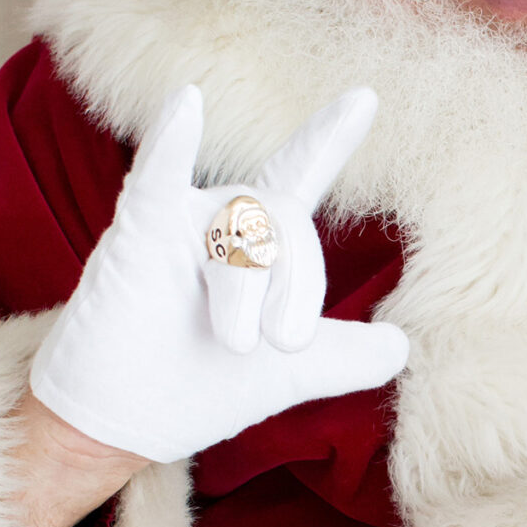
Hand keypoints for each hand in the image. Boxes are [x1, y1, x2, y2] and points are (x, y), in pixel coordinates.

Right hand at [29, 86, 408, 466]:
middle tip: (286, 342)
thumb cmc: (193, 390)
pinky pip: (158, 179)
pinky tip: (186, 104)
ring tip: (236, 344)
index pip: (299, 176)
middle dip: (298, 283)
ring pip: (245, 224)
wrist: (123, 429)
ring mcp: (178, 225)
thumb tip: (402, 348)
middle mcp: (220, 222)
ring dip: (247, 291)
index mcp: (258, 245)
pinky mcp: (137, 237)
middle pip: (288, 217)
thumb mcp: (287, 376)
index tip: (365, 97)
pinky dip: (171, 142)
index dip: (329, 138)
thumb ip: (345, 356)